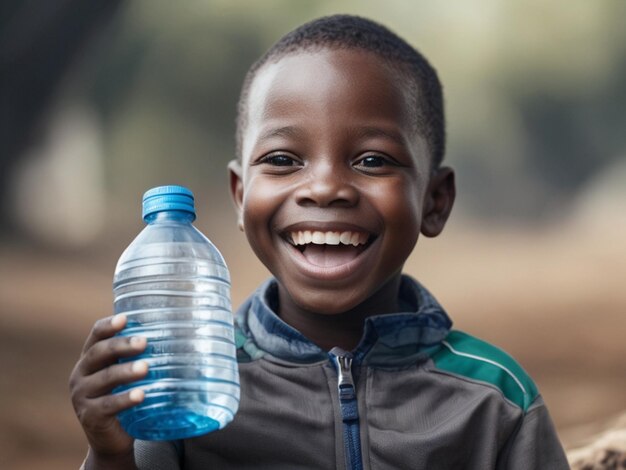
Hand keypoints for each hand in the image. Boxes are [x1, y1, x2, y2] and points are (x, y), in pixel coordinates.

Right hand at [69, 315, 147, 465]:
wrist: (111, 439)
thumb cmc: (123, 396)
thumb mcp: (125, 374)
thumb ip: (137, 356)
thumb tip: (176, 334)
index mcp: (89, 359)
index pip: (95, 336)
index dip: (108, 326)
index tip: (125, 318)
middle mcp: (80, 374)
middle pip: (99, 353)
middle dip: (121, 345)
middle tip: (143, 342)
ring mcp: (82, 396)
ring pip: (105, 378)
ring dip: (126, 371)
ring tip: (145, 367)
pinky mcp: (90, 417)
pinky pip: (108, 405)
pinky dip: (125, 399)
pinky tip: (141, 395)